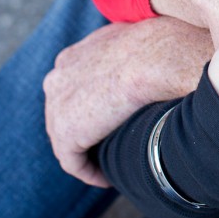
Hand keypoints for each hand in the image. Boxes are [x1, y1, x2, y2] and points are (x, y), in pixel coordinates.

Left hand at [43, 17, 210, 186]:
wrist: (157, 58)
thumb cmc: (161, 45)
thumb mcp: (140, 39)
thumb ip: (131, 52)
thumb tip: (158, 60)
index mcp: (72, 57)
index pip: (73, 89)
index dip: (91, 108)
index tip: (113, 121)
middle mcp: (57, 79)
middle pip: (64, 114)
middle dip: (85, 132)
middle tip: (111, 147)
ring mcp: (57, 106)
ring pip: (67, 140)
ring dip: (89, 154)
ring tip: (112, 166)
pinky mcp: (67, 132)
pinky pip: (73, 162)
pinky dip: (90, 172)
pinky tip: (109, 178)